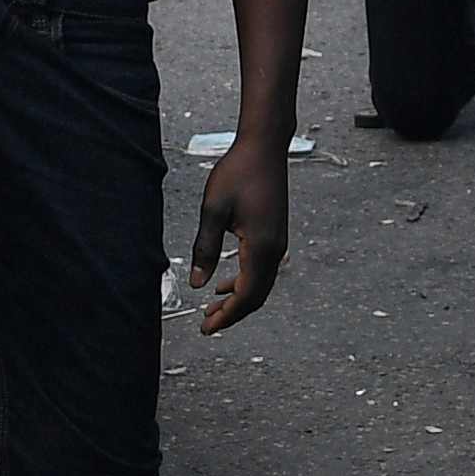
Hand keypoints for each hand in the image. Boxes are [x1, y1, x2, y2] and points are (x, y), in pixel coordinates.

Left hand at [187, 129, 290, 335]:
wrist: (264, 148)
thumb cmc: (238, 172)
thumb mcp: (213, 210)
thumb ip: (204, 249)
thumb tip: (196, 283)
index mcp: (260, 246)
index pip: (246, 295)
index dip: (227, 316)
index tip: (207, 328)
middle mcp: (274, 249)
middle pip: (256, 296)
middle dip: (232, 314)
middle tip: (206, 324)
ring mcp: (278, 243)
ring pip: (260, 285)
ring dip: (238, 299)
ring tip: (212, 307)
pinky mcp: (275, 235)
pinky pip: (262, 270)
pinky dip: (245, 283)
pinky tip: (226, 282)